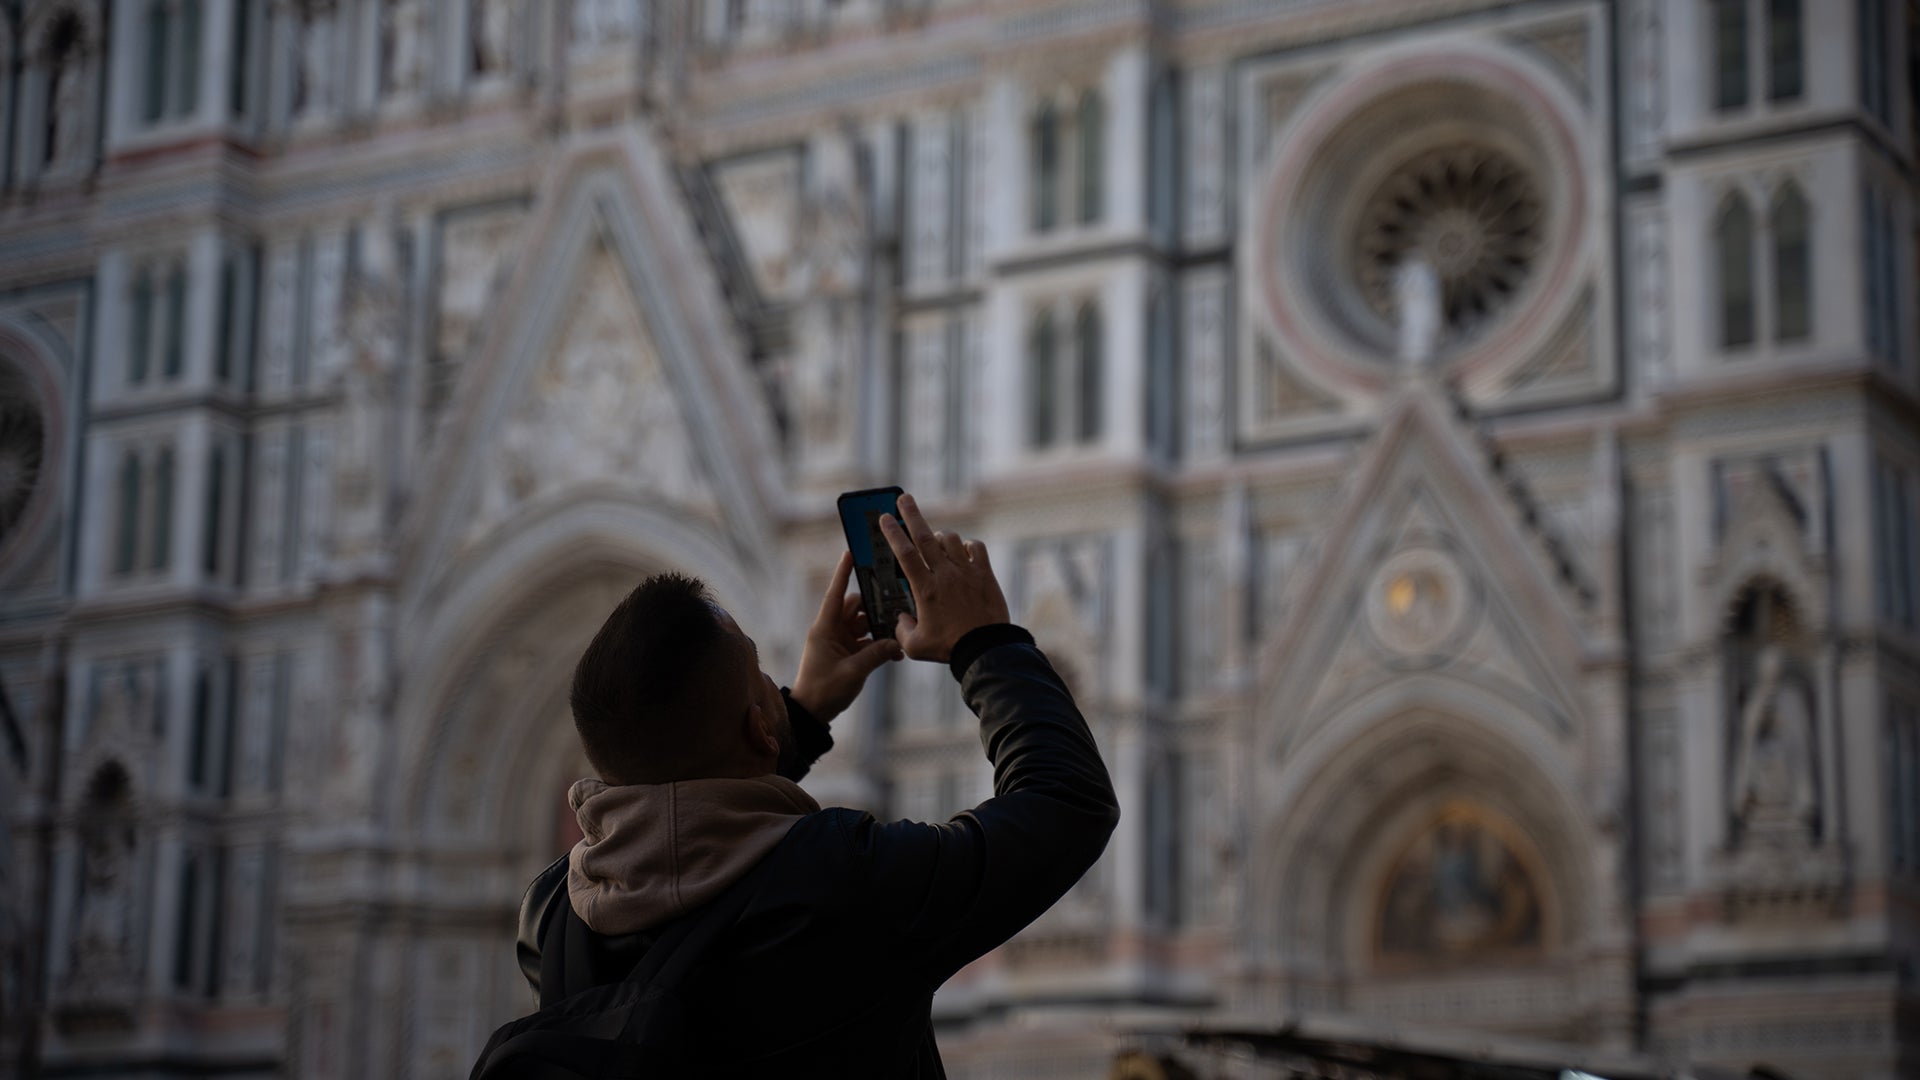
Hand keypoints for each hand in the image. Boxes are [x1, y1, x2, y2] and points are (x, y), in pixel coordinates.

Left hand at [790, 550, 903, 722]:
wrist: (813, 713)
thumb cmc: (824, 691)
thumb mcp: (853, 672)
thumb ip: (876, 655)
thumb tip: (896, 643)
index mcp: (825, 629)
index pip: (835, 595)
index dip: (843, 574)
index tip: (850, 553)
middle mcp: (831, 631)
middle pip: (855, 607)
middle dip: (874, 606)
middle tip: (895, 603)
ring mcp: (839, 642)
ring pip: (863, 624)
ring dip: (880, 628)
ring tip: (899, 632)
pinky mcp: (847, 653)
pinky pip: (866, 642)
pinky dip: (879, 645)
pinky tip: (895, 653)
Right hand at [877, 493, 1010, 663]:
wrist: (986, 650)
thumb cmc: (949, 649)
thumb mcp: (915, 646)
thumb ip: (902, 629)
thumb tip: (901, 618)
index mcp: (925, 589)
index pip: (905, 553)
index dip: (893, 533)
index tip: (885, 518)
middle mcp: (945, 575)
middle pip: (926, 536)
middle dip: (912, 514)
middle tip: (904, 498)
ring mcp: (967, 572)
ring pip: (952, 540)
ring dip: (941, 536)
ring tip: (936, 540)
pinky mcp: (985, 575)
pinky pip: (977, 548)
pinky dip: (969, 545)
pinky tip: (964, 551)